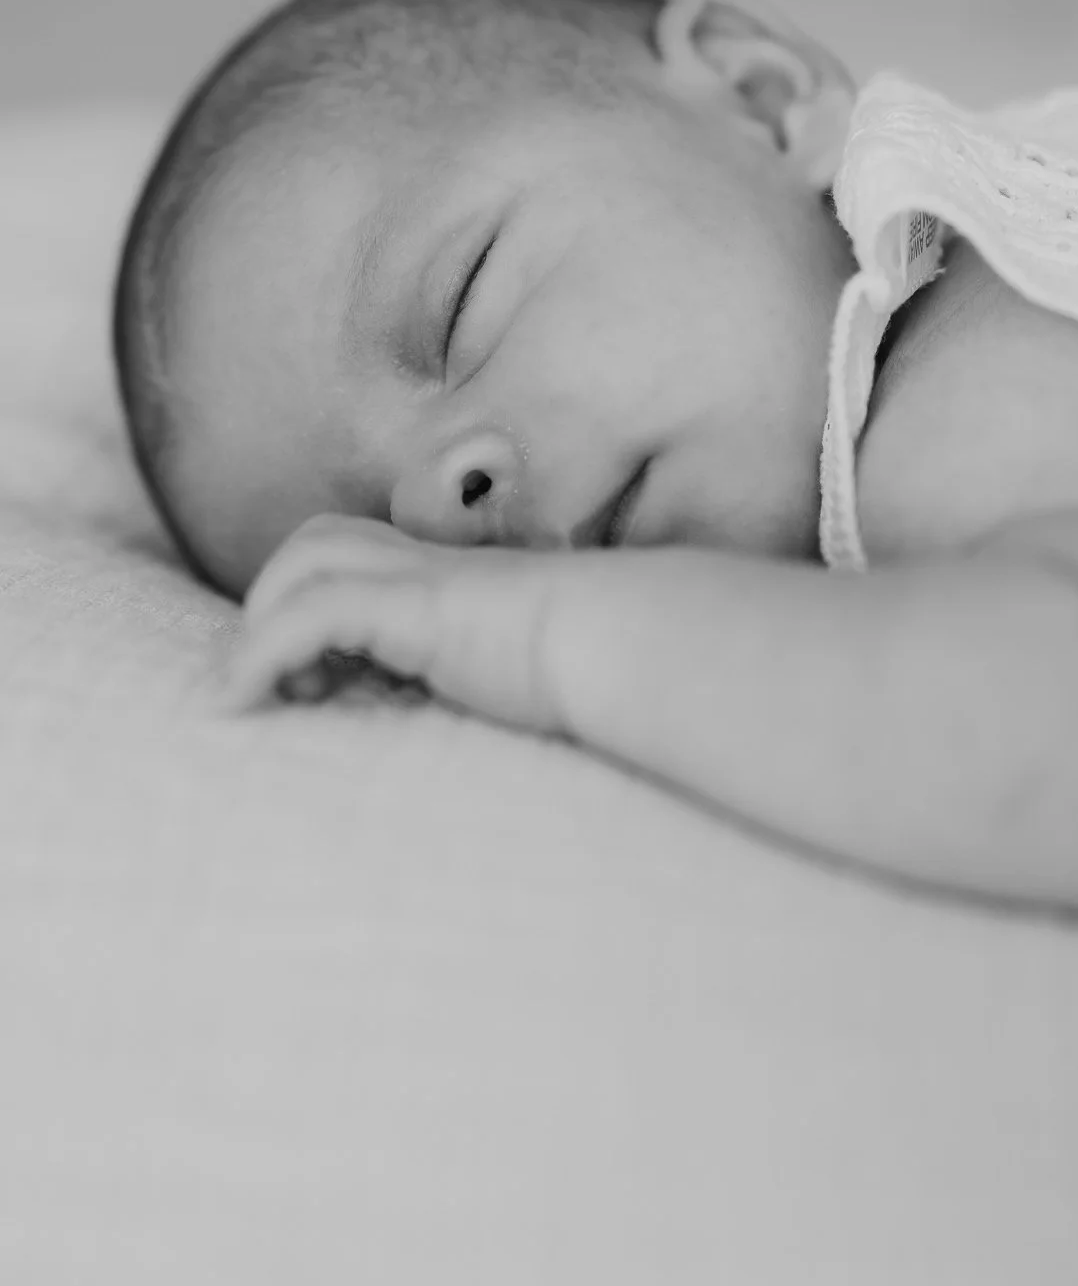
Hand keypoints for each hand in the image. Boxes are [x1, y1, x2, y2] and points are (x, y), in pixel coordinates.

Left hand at [220, 512, 575, 733]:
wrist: (628, 647)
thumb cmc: (590, 673)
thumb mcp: (516, 681)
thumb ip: (477, 683)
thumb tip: (447, 744)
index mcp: (453, 588)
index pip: (356, 568)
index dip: (316, 618)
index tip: (317, 693)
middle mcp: (432, 570)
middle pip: (323, 541)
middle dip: (281, 603)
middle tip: (302, 689)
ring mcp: (424, 579)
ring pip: (310, 558)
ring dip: (270, 621)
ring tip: (285, 694)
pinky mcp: (415, 603)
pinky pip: (313, 613)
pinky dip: (261, 653)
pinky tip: (241, 701)